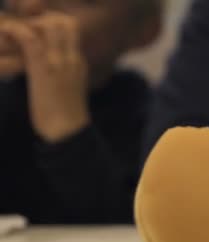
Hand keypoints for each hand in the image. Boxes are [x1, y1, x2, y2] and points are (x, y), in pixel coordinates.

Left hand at [1, 12, 89, 142]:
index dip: (51, 23)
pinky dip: (15, 32)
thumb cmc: (65, 115)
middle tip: (26, 32)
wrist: (68, 132)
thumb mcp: (69, 88)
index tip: (35, 32)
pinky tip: (7, 35)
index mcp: (78, 62)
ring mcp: (58, 62)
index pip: (72, 29)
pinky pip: (30, 40)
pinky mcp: (43, 70)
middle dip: (42, 19)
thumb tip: (46, 67)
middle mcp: (72, 58)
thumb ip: (62, 73)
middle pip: (64, 22)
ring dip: (29, 24)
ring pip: (48, 25)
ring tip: (15, 36)